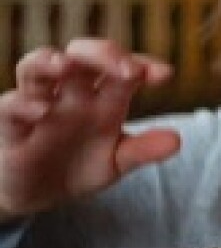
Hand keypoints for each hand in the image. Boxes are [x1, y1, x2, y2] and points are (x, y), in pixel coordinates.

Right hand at [0, 40, 179, 218]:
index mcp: (105, 98)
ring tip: (65, 65)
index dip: (144, 65)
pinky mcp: (11, 127)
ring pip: (37, 66)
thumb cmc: (80, 166)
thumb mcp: (117, 163)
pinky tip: (41, 110)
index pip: (126, 68)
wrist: (39, 195)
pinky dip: (22, 104)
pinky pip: (9, 106)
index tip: (164, 74)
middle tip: (128, 68)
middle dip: (104, 52)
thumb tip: (177, 140)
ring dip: (50, 61)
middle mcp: (73, 94)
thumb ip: (143, 150)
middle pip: (83, 54)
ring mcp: (40, 105)